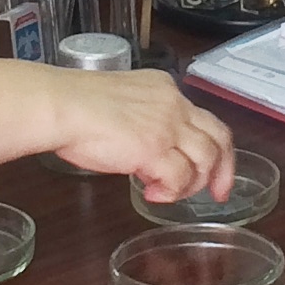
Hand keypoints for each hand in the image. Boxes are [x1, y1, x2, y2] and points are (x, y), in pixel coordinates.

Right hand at [47, 70, 233, 204]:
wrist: (60, 105)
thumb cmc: (74, 104)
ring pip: (206, 160)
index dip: (213, 145)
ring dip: (191, 184)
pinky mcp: (155, 149)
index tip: (212, 167)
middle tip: (218, 193)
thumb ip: (141, 118)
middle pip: (219, 138)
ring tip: (168, 194)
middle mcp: (173, 105)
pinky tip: (152, 195)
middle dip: (224, 170)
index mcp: (164, 89)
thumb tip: (142, 146)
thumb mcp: (121, 101)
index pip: (204, 117)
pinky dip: (171, 192)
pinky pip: (180, 178)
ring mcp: (167, 126)